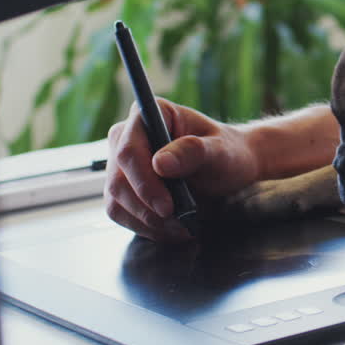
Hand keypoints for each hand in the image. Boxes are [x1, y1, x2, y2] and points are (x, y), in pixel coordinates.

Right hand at [104, 98, 260, 241]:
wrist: (229, 169)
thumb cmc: (226, 153)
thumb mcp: (220, 151)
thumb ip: (193, 152)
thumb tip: (160, 163)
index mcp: (149, 115)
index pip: (129, 149)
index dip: (144, 180)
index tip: (167, 206)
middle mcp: (127, 136)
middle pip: (118, 179)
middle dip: (147, 207)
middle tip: (178, 221)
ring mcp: (121, 164)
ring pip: (116, 199)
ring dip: (147, 220)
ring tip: (180, 227)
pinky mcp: (123, 188)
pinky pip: (120, 213)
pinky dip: (145, 227)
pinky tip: (171, 229)